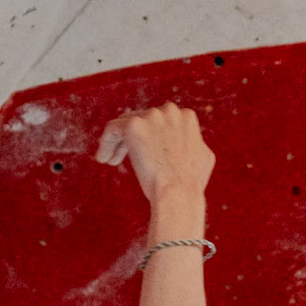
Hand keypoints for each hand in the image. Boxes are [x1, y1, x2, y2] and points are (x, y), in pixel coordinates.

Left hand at [96, 103, 214, 202]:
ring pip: (125, 124)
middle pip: (142, 120)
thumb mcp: (203, 156)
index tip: (144, 153)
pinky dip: (106, 142)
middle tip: (122, 157)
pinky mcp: (133, 126)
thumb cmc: (190, 184)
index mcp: (185, 116)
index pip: (160, 121)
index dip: (150, 137)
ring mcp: (151, 117)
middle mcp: (169, 111)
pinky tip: (102, 158)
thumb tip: (190, 142)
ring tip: (110, 160)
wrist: (178, 193)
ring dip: (117, 142)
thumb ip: (192, 142)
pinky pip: (112, 129)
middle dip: (132, 139)